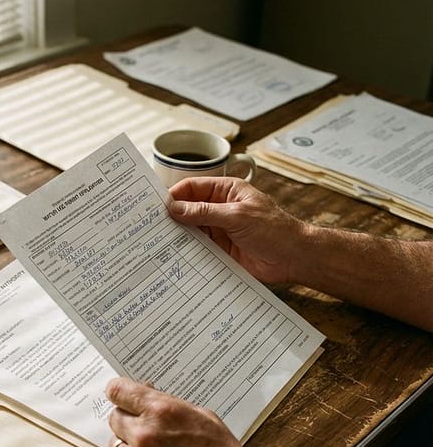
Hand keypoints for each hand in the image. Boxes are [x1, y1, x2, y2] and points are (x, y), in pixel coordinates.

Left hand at [106, 377, 271, 446]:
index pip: (118, 391)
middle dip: (128, 421)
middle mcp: (144, 435)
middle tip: (146, 430)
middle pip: (114, 418)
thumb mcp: (205, 419)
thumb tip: (146, 392)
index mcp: (162, 412)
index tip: (120, 396)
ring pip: (115, 446)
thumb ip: (170, 404)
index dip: (119, 392)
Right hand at [168, 177, 307, 283]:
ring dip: (178, 234)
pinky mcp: (219, 249)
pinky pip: (197, 247)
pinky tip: (174, 253)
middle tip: (152, 223)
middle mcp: (220, 208)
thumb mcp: (237, 216)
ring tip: (158, 239)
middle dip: (173, 215)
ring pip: (191, 229)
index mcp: (227, 191)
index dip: (175, 194)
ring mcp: (219, 229)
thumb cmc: (275, 230)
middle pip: (189, 208)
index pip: (194, 187)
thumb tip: (176, 208)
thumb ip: (205, 212)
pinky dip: (186, 249)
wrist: (293, 258)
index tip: (158, 205)